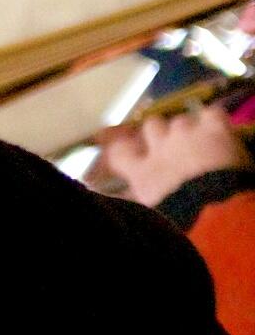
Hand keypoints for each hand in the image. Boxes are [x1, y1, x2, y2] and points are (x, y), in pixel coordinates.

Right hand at [101, 105, 250, 209]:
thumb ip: (136, 201)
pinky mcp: (214, 129)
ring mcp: (185, 135)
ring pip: (180, 120)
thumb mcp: (149, 213)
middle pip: (152, 125)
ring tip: (201, 140)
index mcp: (143, 173)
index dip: (121, 147)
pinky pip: (211, 113)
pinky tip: (218, 127)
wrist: (211, 212)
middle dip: (159, 132)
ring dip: (188, 128)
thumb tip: (116, 200)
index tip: (124, 148)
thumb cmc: (177, 221)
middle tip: (172, 145)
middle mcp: (159, 148)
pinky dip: (213, 119)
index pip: (119, 151)